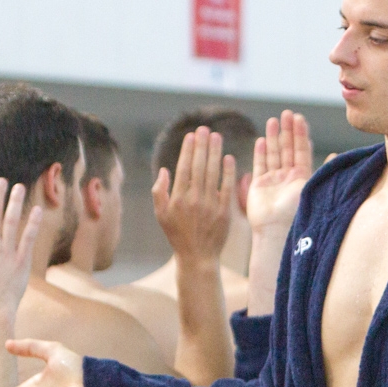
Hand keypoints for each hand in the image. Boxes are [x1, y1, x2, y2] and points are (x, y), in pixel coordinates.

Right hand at [155, 126, 234, 266]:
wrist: (197, 257)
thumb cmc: (177, 235)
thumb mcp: (160, 215)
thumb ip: (159, 191)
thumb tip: (164, 170)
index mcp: (177, 198)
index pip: (184, 167)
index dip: (188, 150)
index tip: (192, 135)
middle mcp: (194, 199)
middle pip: (199, 166)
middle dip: (202, 145)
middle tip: (205, 129)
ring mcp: (210, 205)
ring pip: (213, 173)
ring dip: (215, 153)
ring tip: (217, 137)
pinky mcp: (224, 212)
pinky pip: (226, 187)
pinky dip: (228, 172)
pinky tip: (229, 158)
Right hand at [246, 111, 312, 233]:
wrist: (277, 229)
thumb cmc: (297, 211)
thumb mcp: (313, 188)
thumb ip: (322, 171)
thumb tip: (335, 155)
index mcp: (303, 177)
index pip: (302, 150)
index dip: (301, 134)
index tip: (299, 118)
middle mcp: (288, 177)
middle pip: (288, 149)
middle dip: (287, 131)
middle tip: (287, 113)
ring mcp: (273, 181)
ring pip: (273, 154)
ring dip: (273, 137)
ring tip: (273, 121)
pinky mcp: (258, 186)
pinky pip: (260, 165)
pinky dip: (260, 153)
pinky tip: (261, 140)